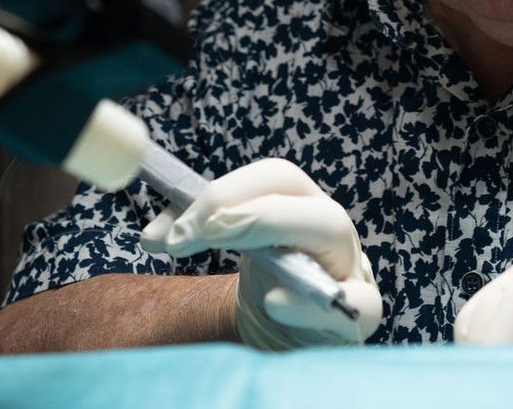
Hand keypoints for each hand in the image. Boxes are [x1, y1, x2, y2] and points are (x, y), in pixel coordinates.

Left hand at [141, 158, 382, 349]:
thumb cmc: (270, 286)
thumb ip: (197, 233)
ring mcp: (350, 265)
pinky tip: (273, 305)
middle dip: (236, 206)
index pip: (274, 176)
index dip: (224, 192)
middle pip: (295, 192)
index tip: (176, 228)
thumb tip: (151, 235)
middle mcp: (331, 227)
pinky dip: (310, 301)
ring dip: (268, 228)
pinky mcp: (362, 311)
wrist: (298, 336)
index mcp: (302, 205)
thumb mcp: (236, 253)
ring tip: (221, 248)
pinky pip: (349, 297)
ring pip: (329, 225)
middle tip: (187, 237)